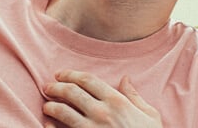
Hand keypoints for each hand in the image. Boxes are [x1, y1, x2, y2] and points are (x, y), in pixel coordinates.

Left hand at [42, 70, 161, 127]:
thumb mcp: (150, 115)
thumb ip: (134, 96)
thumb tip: (125, 79)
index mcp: (118, 101)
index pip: (88, 80)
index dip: (70, 74)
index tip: (60, 74)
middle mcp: (102, 113)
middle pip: (71, 92)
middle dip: (56, 87)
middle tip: (48, 87)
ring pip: (63, 112)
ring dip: (51, 106)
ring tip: (47, 106)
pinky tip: (47, 125)